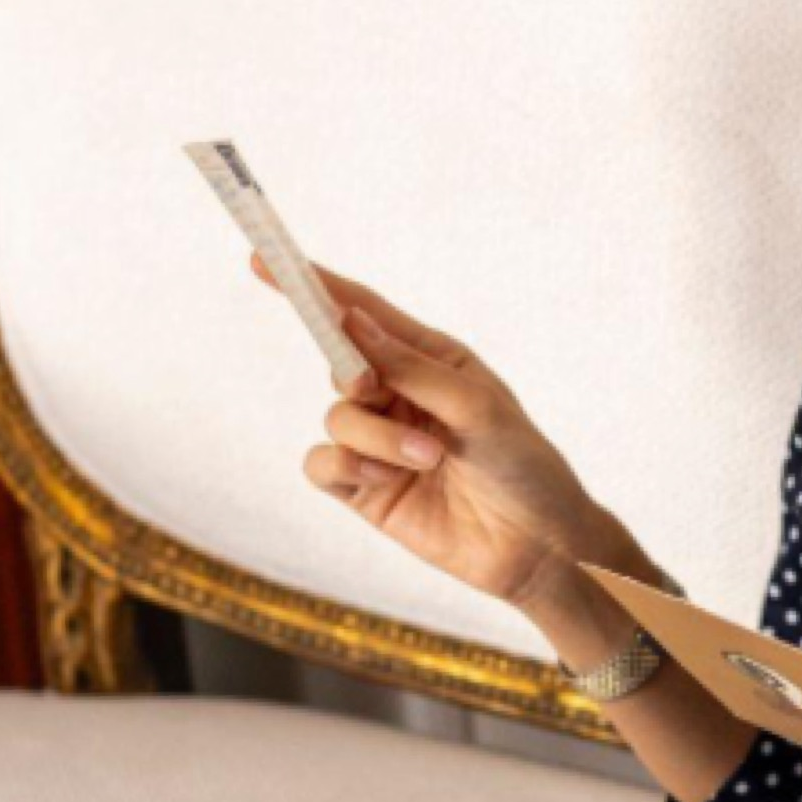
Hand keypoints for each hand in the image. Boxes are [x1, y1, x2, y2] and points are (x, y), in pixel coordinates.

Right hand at [249, 247, 607, 603]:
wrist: (537, 545)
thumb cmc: (522, 465)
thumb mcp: (475, 405)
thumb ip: (409, 365)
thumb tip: (351, 320)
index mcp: (429, 358)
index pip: (361, 311)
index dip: (313, 285)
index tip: (264, 257)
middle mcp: (398, 393)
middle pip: (338, 362)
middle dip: (352, 375)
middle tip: (371, 389)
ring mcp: (378, 441)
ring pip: (337, 417)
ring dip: (379, 437)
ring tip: (430, 458)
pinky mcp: (364, 488)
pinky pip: (322, 463)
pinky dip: (348, 464)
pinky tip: (384, 478)